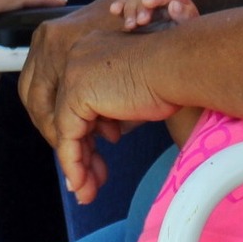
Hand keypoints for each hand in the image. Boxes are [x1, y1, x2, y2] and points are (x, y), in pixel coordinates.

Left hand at [19, 19, 177, 205]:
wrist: (179, 66)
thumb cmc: (170, 76)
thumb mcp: (130, 93)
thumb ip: (109, 109)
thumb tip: (99, 136)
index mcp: (88, 50)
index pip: (74, 100)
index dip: (85, 134)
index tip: (98, 159)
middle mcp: (75, 57)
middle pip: (64, 115)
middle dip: (79, 153)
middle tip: (90, 181)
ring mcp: (72, 73)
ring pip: (64, 129)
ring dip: (77, 165)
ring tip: (88, 191)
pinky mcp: (75, 93)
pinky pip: (67, 138)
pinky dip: (75, 164)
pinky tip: (84, 184)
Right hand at [107, 0, 198, 31]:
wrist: (182, 46)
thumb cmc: (190, 35)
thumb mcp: (192, 25)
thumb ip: (185, 15)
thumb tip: (173, 5)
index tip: (148, 2)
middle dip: (141, 6)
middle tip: (140, 22)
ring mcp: (145, 7)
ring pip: (134, 0)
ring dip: (129, 11)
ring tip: (130, 26)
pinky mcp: (135, 16)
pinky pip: (125, 8)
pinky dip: (119, 7)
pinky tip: (113, 9)